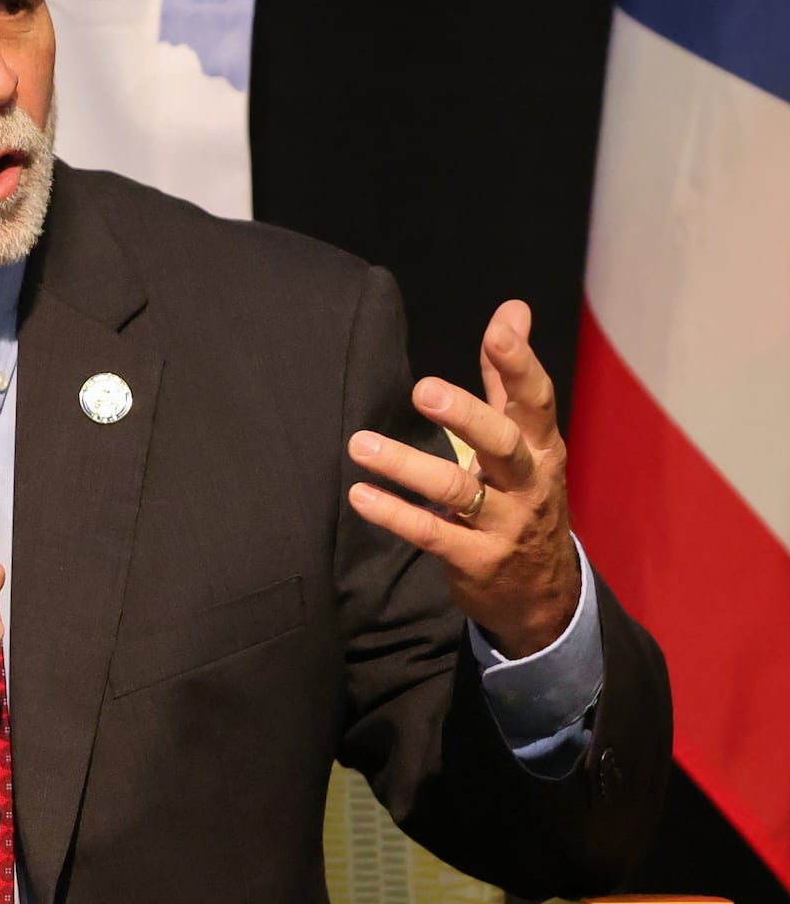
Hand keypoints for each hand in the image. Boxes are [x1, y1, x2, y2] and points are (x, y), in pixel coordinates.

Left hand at [345, 299, 579, 657]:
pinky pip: (432, 534)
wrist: (543, 593)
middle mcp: (529, 482)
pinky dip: (395, 514)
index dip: (519, 364)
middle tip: (422, 390)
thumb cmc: (523, 499)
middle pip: (502, 442)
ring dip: (407, 466)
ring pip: (458, 490)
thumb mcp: (527, 442)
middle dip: (465, 416)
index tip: (499, 329)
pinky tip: (360, 495)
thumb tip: (512, 310)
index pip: (536, 399)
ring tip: (360, 445)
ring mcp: (504, 524)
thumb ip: (507, 380)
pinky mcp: (476, 559)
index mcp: (542, 447)